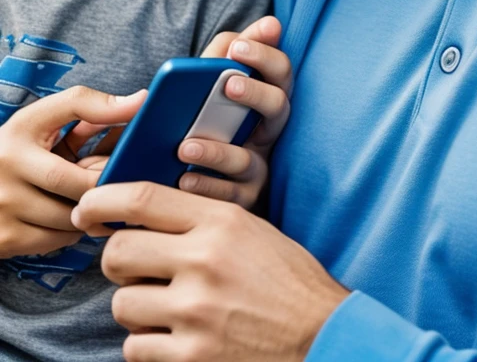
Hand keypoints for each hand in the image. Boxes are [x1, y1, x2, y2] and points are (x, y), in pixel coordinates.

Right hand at [0, 85, 145, 256]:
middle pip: (82, 182)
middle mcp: (9, 164)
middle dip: (105, 183)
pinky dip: (73, 229)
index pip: (75, 109)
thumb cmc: (18, 152)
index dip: (111, 115)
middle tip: (121, 181)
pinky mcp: (5, 238)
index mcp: (21, 128)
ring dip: (92, 209)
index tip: (139, 121)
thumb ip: (87, 107)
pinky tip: (70, 216)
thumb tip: (141, 101)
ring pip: (73, 215)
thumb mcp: (42, 122)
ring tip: (93, 197)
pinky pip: (59, 239)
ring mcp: (4, 204)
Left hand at [72, 182, 348, 361]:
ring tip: (165, 308)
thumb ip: (198, 217)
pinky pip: (135, 347)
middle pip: (118, 252)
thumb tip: (137, 214)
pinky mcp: (192, 357)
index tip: (85, 211)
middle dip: (117, 260)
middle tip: (133, 268)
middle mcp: (204, 261)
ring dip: (136, 306)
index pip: (142, 198)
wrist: (323, 336)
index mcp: (221, 221)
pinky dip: (147, 345)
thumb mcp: (249, 229)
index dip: (101, 200)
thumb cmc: (285, 280)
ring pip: (123, 302)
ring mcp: (196, 312)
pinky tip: (175, 338)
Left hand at [177, 16, 290, 208]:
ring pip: (249, 160)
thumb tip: (252, 30)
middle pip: (279, 107)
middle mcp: (267, 131)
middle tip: (229, 84)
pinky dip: (206, 187)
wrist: (169, 174)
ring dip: (218, 152)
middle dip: (256, 93)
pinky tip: (184, 179)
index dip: (265, 56)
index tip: (238, 48)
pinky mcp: (241, 199)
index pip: (279, 70)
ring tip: (185, 146)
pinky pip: (229, 196)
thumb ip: (222, 52)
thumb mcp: (205, 81)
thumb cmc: (194, 116)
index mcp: (262, 97)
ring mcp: (256, 167)